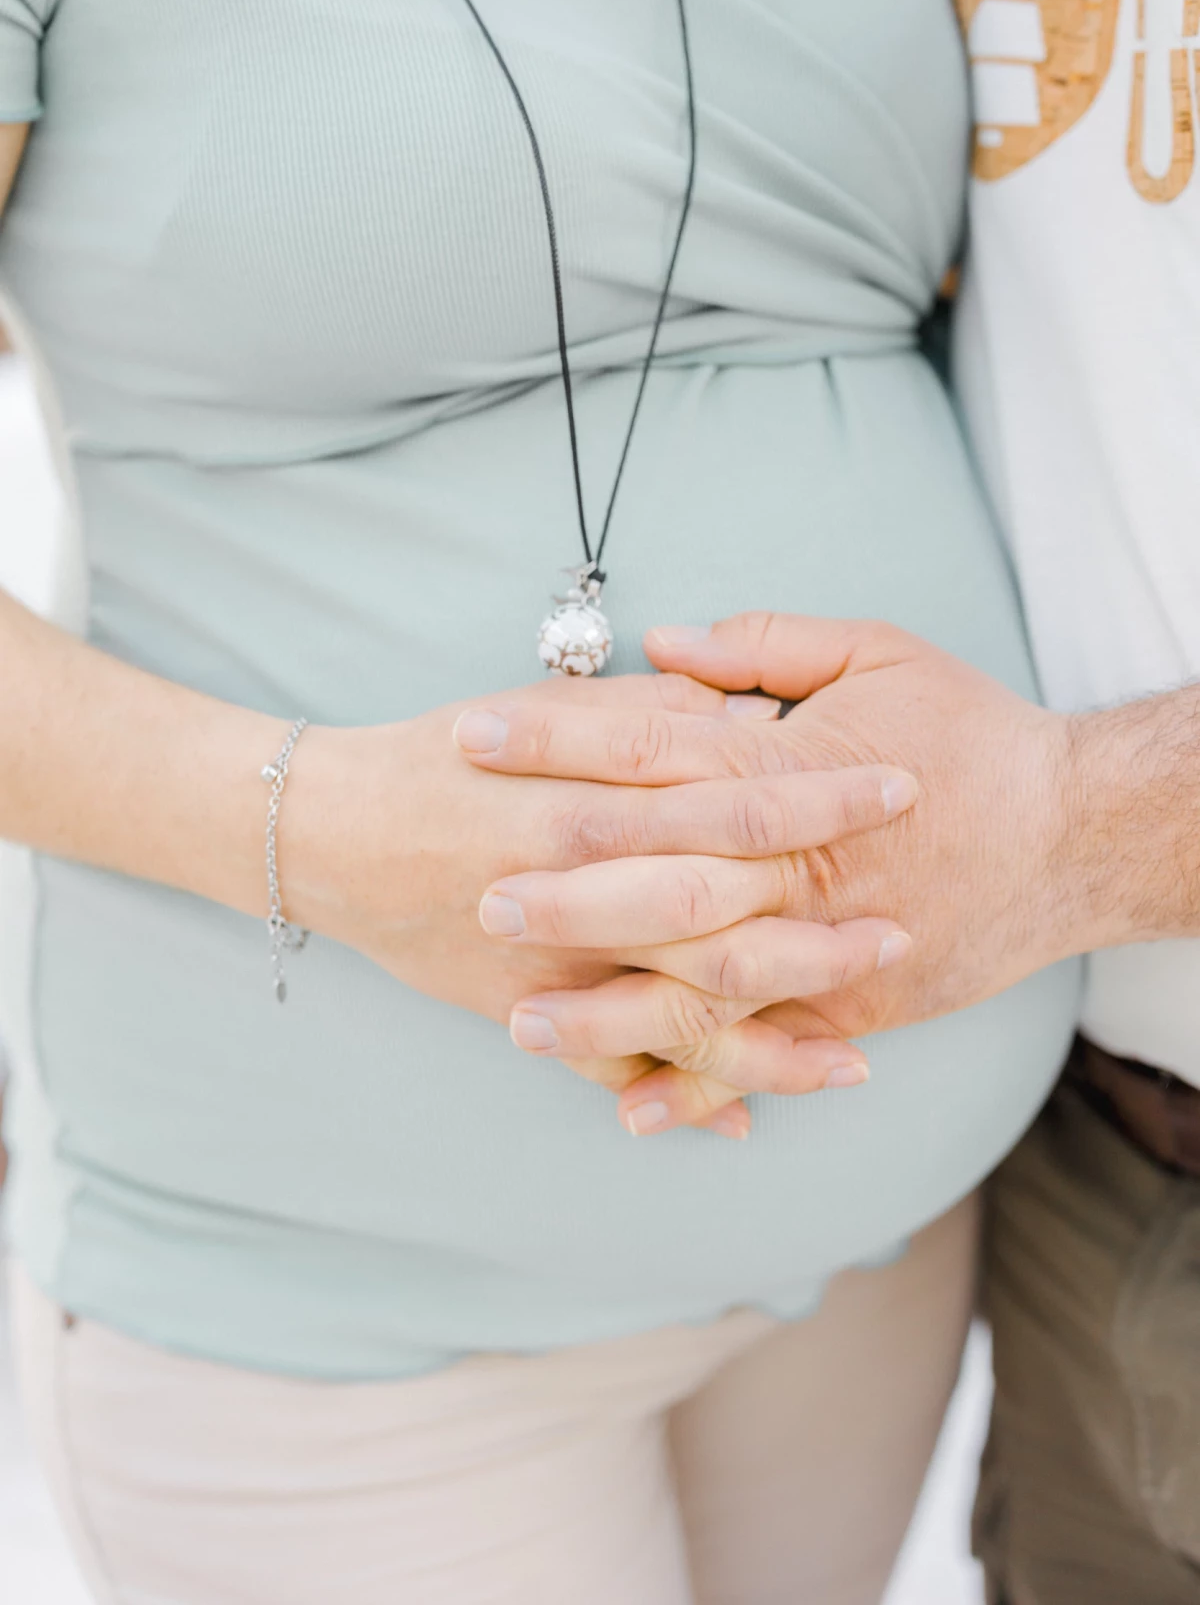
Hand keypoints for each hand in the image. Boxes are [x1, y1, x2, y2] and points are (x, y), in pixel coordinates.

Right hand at [281, 669, 911, 1133]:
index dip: (827, 795)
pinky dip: (679, 1095)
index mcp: (600, 794)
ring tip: (859, 1059)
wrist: (332, 830)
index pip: (740, 794)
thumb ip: (650, 713)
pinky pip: (616, 1069)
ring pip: (685, 1011)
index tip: (902, 787)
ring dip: (776, 1036)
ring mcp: (558, 962)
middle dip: (823, 931)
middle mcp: (586, 884)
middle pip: (730, 913)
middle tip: (904, 933)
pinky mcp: (529, 1013)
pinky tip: (747, 1122)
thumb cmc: (445, 756)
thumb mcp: (546, 708)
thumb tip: (747, 718)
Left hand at [458, 613, 1076, 1131]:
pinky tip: (627, 1105)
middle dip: (562, 890)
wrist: (1076, 833)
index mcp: (789, 770)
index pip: (645, 749)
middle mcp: (796, 867)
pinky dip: (698, 1082)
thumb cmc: (974, 733)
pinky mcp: (851, 1012)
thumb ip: (767, 648)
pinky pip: (761, 1053)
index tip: (472, 738)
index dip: (555, 741)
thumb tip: (667, 645)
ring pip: (698, 985)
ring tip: (519, 1022)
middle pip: (658, 878)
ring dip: (608, 1008)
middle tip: (477, 896)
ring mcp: (824, 949)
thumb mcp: (880, 653)